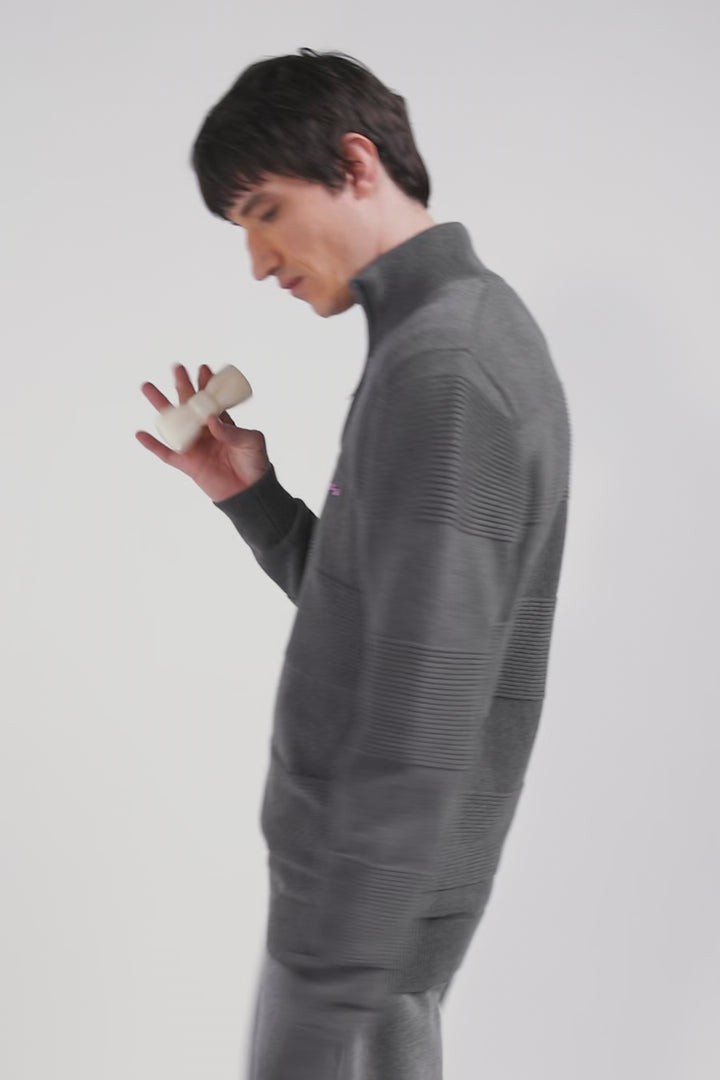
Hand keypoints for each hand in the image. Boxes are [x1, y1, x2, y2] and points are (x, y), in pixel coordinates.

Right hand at [136, 364, 270, 501]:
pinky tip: (140, 433)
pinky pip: (166, 453)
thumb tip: (211, 421)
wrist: (250, 492)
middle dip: (182, 385)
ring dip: (160, 405)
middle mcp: (205, 431)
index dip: (206, 384)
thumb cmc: (255, 464)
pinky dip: (152, 444)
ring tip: (148, 388)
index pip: (211, 400)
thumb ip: (231, 431)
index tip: (202, 368)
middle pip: (189, 405)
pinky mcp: (187, 464)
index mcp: (222, 423)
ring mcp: (195, 446)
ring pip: (173, 423)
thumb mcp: (251, 441)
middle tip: (177, 367)